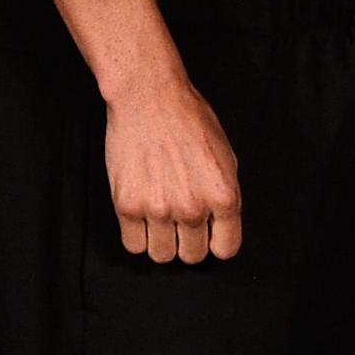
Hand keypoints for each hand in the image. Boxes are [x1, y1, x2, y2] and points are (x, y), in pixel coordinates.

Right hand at [103, 78, 241, 262]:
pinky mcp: (127, 206)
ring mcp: (158, 209)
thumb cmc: (189, 119)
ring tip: (159, 218)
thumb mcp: (226, 156)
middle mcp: (193, 208)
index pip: (226, 249)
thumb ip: (225, 195)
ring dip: (161, 242)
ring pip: (162, 256)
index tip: (209, 233)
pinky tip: (141, 215)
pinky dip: (137, 236)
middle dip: (189, 242)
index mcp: (224, 196)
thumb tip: (221, 223)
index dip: (217, 241)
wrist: (149, 97)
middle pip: (193, 256)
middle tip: (181, 223)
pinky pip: (133, 245)